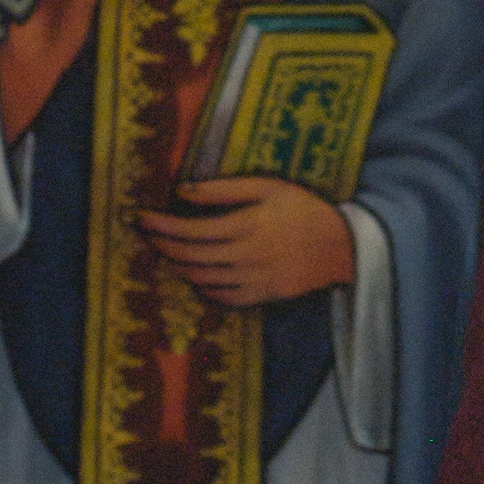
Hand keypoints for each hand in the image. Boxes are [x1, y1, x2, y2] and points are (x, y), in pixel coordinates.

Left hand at [137, 177, 355, 306]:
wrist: (342, 245)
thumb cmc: (305, 208)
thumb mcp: (269, 187)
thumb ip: (225, 189)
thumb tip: (183, 190)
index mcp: (245, 226)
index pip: (190, 230)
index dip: (161, 226)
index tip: (141, 218)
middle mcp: (242, 257)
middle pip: (189, 256)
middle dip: (162, 245)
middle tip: (146, 234)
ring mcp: (248, 281)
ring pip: (199, 278)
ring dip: (177, 265)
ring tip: (166, 251)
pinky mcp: (257, 296)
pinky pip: (218, 296)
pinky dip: (201, 285)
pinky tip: (197, 273)